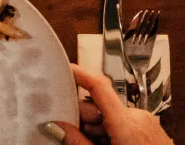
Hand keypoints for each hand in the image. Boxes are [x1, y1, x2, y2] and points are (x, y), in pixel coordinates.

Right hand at [42, 65, 171, 144]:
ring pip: (109, 116)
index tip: (64, 68)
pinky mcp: (150, 128)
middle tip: (80, 138)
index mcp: (126, 123)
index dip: (80, 75)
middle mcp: (138, 116)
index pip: (99, 87)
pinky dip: (112, 133)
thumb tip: (54, 126)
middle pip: (99, 106)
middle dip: (85, 120)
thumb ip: (77, 141)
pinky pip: (123, 123)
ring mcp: (146, 122)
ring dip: (98, 129)